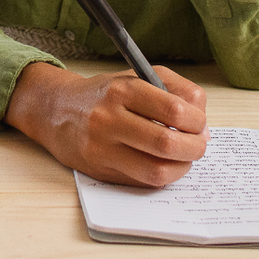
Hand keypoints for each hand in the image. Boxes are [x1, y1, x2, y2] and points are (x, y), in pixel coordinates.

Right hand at [5, 62, 209, 186]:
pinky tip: (162, 164)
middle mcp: (109, 118)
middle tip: (198, 144)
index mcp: (122, 89)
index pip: (174, 110)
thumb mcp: (137, 76)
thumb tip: (202, 123)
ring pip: (156, 170)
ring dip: (181, 168)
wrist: (57, 110)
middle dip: (194, 148)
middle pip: (167, 143)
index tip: (199, 124)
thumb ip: (176, 89)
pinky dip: (161, 176)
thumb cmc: (104, 94)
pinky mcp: (100, 170)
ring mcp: (103, 147)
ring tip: (183, 158)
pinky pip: (142, 181)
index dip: (197, 121)